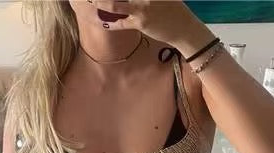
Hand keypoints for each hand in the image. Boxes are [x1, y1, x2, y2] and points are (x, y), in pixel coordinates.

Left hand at [99, 0, 214, 55]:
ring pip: (113, 4)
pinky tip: (100, 18)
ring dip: (99, 2)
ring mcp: (141, 7)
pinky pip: (119, 22)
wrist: (184, 28)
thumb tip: (121, 0)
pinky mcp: (140, 23)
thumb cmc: (172, 8)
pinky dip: (107, 21)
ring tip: (89, 1)